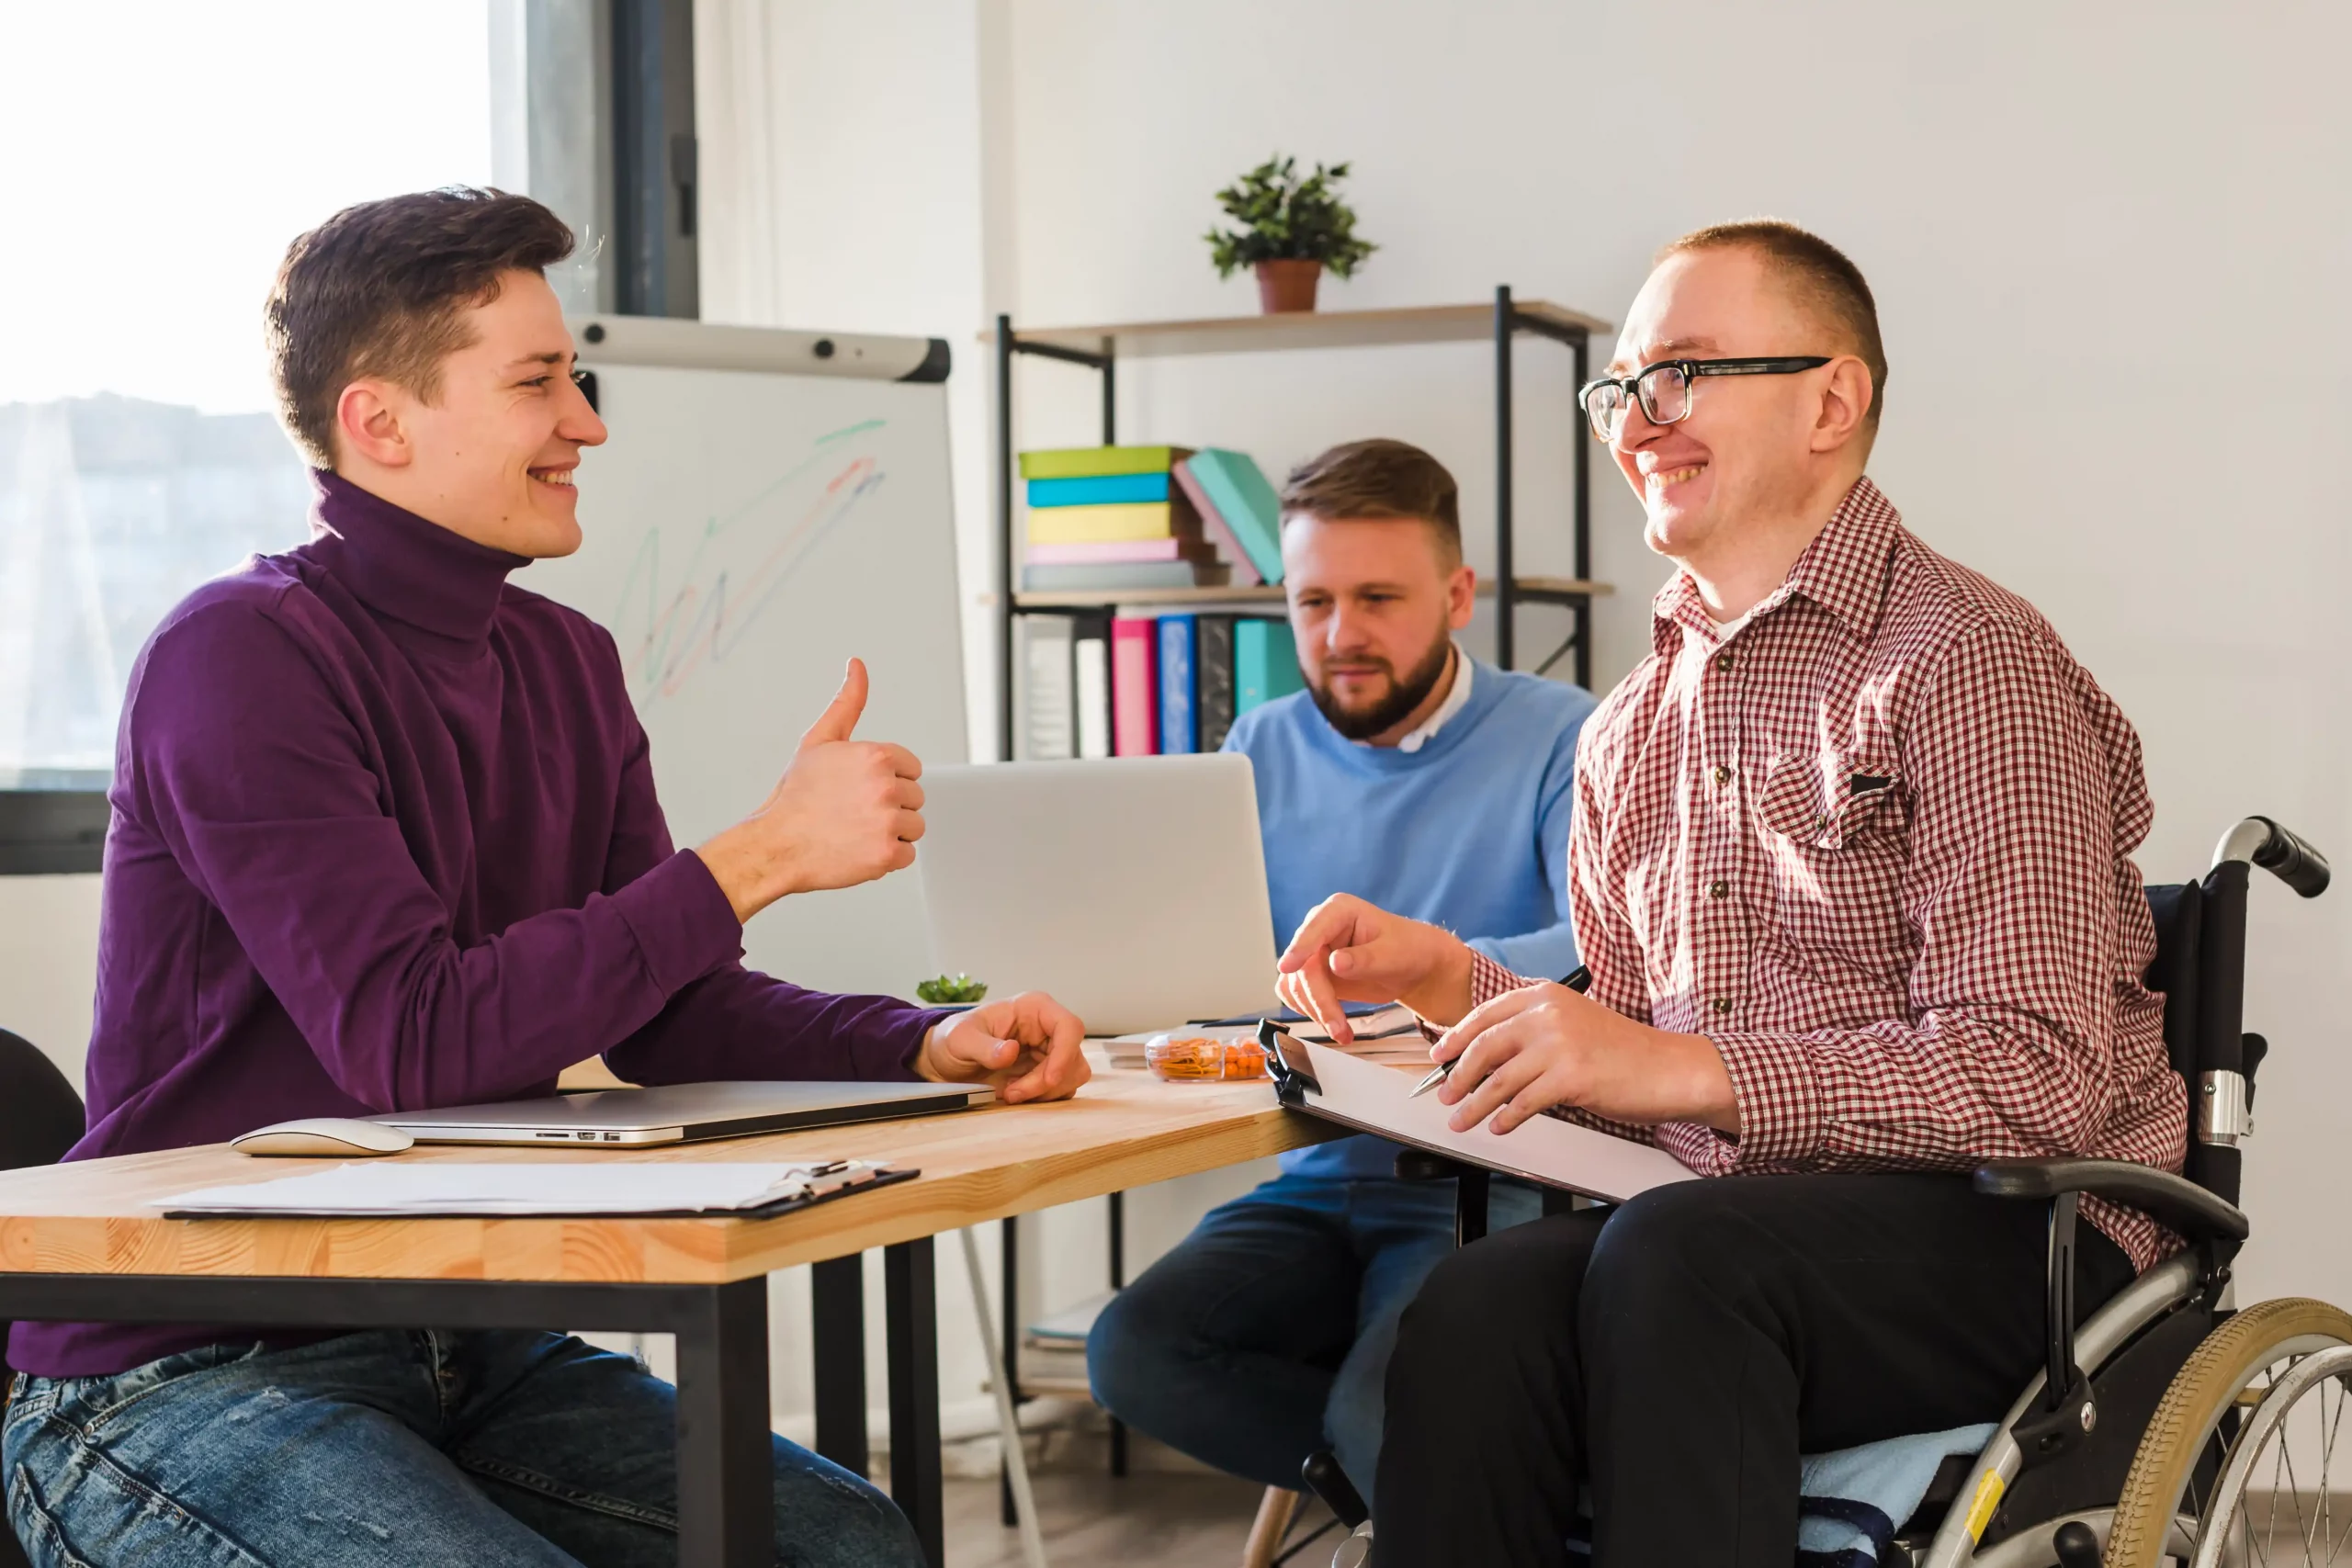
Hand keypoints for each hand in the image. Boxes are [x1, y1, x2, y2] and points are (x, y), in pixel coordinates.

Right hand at [695, 658, 924, 921]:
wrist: (775, 844)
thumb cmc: (797, 794)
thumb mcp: (820, 741)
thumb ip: (848, 702)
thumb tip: (857, 665)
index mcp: (877, 755)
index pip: (911, 769)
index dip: (886, 780)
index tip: (857, 789)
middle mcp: (886, 785)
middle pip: (915, 798)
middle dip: (889, 806)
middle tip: (852, 813)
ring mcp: (888, 821)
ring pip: (914, 826)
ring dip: (891, 832)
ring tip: (855, 831)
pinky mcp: (887, 854)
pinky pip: (908, 854)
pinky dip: (886, 857)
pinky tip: (857, 849)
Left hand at [918, 991, 1091, 1103]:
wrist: (947, 1059)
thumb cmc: (954, 1039)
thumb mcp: (961, 1040)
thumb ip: (985, 1046)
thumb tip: (1011, 1051)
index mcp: (1034, 1008)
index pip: (1070, 1026)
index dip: (1066, 1054)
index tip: (1049, 1079)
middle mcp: (1048, 1028)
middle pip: (1072, 1057)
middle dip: (1046, 1081)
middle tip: (1013, 1093)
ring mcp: (1050, 1050)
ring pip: (1071, 1075)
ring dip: (1044, 1091)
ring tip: (1010, 1093)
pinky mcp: (1047, 1071)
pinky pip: (1061, 1088)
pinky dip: (1042, 1097)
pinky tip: (1016, 1094)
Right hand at [1274, 893, 1474, 1042]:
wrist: (1413, 967)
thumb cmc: (1408, 950)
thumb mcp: (1393, 955)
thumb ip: (1365, 959)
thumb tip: (1334, 963)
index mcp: (1339, 911)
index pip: (1313, 929)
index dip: (1299, 948)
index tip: (1287, 967)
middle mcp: (1320, 929)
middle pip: (1302, 966)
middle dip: (1319, 999)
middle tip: (1338, 1027)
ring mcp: (1313, 952)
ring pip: (1294, 984)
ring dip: (1314, 1011)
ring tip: (1342, 1032)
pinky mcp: (1312, 975)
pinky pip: (1296, 994)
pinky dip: (1311, 1012)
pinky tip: (1334, 1024)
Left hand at [1431, 982, 1739, 1135]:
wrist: (1671, 1068)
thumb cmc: (1626, 1051)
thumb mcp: (1575, 1023)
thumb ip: (1535, 1029)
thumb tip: (1490, 1054)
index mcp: (1546, 995)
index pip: (1486, 1014)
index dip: (1456, 1037)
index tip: (1439, 1055)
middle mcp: (1548, 1014)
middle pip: (1485, 1046)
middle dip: (1458, 1075)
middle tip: (1445, 1094)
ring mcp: (1559, 1045)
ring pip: (1498, 1079)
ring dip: (1474, 1104)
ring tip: (1461, 1119)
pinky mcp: (1571, 1078)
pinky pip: (1523, 1102)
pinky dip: (1505, 1118)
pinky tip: (1498, 1127)